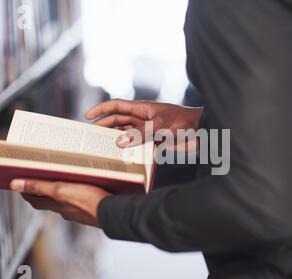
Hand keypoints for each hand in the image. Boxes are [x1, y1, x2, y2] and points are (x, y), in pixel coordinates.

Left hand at [10, 179, 110, 227]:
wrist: (113, 213)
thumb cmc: (89, 201)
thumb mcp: (60, 189)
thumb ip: (39, 186)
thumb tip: (15, 184)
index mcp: (57, 205)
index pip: (35, 200)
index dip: (26, 192)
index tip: (19, 184)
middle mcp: (66, 211)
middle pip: (48, 202)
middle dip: (41, 192)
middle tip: (36, 181)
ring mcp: (79, 212)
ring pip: (64, 203)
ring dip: (60, 194)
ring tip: (61, 182)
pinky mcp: (91, 211)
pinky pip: (78, 204)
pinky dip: (75, 197)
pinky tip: (83, 190)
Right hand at [86, 99, 203, 149]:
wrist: (204, 132)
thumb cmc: (185, 121)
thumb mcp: (160, 125)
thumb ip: (140, 134)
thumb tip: (119, 142)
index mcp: (143, 109)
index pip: (117, 106)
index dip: (101, 110)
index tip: (87, 117)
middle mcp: (143, 119)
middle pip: (118, 122)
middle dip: (104, 128)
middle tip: (90, 138)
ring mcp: (149, 132)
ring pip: (127, 135)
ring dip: (116, 141)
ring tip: (102, 149)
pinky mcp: (155, 143)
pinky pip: (138, 147)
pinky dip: (130, 152)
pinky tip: (122, 159)